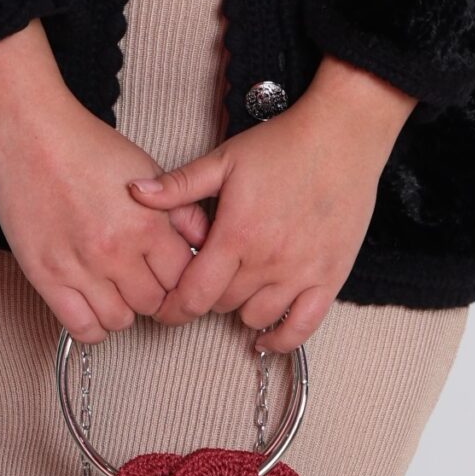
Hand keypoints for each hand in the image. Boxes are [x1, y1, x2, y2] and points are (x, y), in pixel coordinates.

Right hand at [0, 27, 210, 345]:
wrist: (32, 135)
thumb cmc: (87, 147)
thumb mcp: (147, 169)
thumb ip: (181, 209)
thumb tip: (204, 241)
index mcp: (148, 224)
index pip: (182, 279)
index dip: (178, 279)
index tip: (167, 274)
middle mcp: (117, 251)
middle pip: (153, 303)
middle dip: (151, 294)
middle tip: (140, 279)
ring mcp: (81, 267)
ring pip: (120, 320)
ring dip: (122, 309)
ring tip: (114, 288)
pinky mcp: (47, 277)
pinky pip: (81, 328)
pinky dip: (92, 325)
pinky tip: (91, 304)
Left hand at [125, 59, 416, 353]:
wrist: (341, 137)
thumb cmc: (283, 144)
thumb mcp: (224, 159)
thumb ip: (179, 185)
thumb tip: (134, 194)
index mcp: (236, 234)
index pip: (193, 293)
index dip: (172, 307)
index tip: (165, 308)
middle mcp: (266, 261)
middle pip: (221, 305)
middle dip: (206, 297)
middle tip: (205, 282)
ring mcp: (300, 273)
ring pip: (255, 317)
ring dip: (239, 310)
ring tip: (236, 290)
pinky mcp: (329, 278)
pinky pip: (302, 327)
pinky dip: (281, 338)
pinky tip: (267, 335)